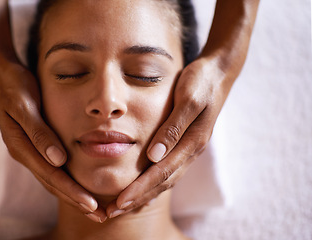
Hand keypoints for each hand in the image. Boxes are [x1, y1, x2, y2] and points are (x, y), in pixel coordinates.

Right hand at [0, 61, 106, 221]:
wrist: (2, 76)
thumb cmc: (15, 87)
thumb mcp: (25, 105)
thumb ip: (39, 132)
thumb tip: (57, 160)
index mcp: (22, 146)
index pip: (51, 175)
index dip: (72, 191)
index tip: (91, 205)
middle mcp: (26, 154)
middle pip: (53, 184)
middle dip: (76, 201)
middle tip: (100, 216)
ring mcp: (30, 152)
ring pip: (53, 180)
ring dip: (73, 195)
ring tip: (94, 209)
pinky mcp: (36, 147)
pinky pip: (52, 170)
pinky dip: (67, 182)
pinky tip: (79, 187)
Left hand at [106, 57, 231, 216]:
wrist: (219, 73)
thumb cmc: (201, 82)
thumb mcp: (188, 99)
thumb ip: (173, 128)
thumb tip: (154, 156)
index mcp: (191, 142)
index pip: (161, 173)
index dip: (140, 189)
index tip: (119, 203)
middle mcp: (191, 151)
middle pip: (163, 182)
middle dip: (138, 199)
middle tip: (113, 213)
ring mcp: (189, 149)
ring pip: (166, 179)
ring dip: (144, 194)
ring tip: (123, 206)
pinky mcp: (185, 144)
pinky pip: (169, 170)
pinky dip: (153, 183)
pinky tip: (142, 187)